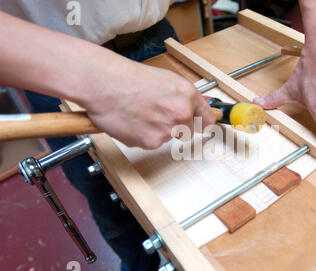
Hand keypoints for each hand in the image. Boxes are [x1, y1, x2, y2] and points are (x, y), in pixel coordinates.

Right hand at [80, 58, 214, 148]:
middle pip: (189, 132)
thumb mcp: (164, 80)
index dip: (204, 124)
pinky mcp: (151, 142)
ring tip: (139, 114)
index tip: (203, 127)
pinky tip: (131, 121)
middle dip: (177, 127)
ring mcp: (167, 130)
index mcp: (188, 95)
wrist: (103, 83)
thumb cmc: (128, 77)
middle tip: (157, 116)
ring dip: (157, 131)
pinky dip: (142, 136)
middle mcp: (182, 113)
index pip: (208, 119)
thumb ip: (181, 97)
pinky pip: (151, 143)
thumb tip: (191, 109)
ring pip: (168, 137)